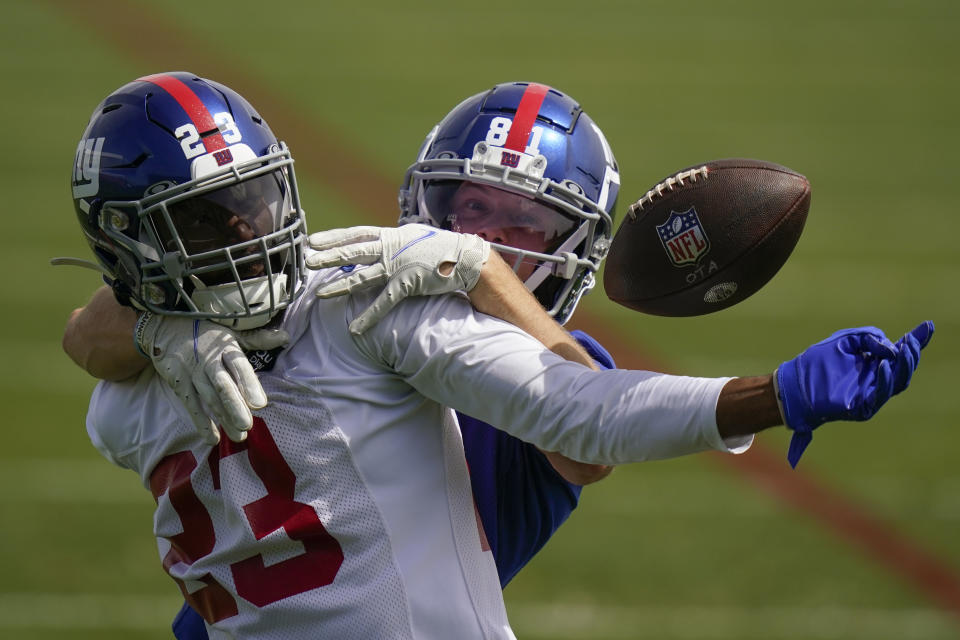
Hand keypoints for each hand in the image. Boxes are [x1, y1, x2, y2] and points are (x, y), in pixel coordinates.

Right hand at [136, 313, 288, 443]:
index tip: (260, 403)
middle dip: (234, 406)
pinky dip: (200, 422)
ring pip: (208, 398)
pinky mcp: (178, 383)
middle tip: (247, 425)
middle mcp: (208, 360)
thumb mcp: (231, 332)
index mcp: (225, 347)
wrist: (165, 326)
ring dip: (223, 418)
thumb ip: (258, 339)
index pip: (238, 365)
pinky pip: (190, 405)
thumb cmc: (206, 332)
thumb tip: (286, 337)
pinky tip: (213, 438)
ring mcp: (191, 372)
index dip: (248, 383)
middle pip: (222, 385)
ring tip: (239, 436)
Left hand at [306, 224, 489, 333]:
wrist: (465, 258)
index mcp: (391, 236)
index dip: (334, 237)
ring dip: (340, 286)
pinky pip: (384, 303)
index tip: (314, 240)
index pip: (357, 234)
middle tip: (307, 261)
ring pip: (362, 277)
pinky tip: (356, 327)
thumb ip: (396, 241)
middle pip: (353, 252)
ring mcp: (397, 266)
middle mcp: (391, 248)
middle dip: (328, 257)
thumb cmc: (442, 249)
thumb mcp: (415, 237)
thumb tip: (384, 242)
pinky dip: (369, 317)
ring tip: (321, 294)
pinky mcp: (407, 284)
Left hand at [775, 321, 933, 466]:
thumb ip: (867, 338)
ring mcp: (870, 395)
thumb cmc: (816, 363)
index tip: (927, 327)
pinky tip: (885, 367)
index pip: (899, 353)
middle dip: (912, 353)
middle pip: (903, 369)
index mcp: (873, 364)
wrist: (793, 384)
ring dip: (904, 366)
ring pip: (897, 383)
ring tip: (904, 349)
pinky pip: (879, 396)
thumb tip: (891, 346)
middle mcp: (875, 380)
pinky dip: (885, 381)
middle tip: (912, 339)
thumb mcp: (844, 341)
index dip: (915, 342)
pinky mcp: (862, 408)